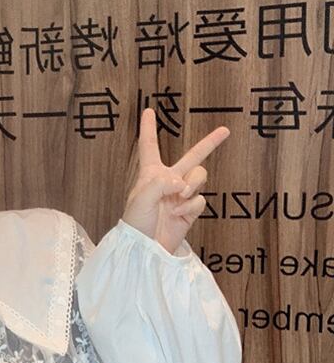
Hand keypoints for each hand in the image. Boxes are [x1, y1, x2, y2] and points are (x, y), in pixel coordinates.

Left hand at [121, 108, 229, 254]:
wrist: (145, 250)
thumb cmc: (135, 223)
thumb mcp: (141, 197)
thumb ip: (162, 183)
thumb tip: (182, 183)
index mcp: (150, 174)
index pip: (149, 146)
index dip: (148, 129)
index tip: (149, 111)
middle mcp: (167, 182)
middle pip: (192, 157)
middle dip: (210, 143)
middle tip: (226, 129)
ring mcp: (180, 196)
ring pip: (200, 177)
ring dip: (193, 183)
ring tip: (178, 196)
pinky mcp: (190, 211)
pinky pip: (200, 199)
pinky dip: (190, 205)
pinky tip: (178, 214)